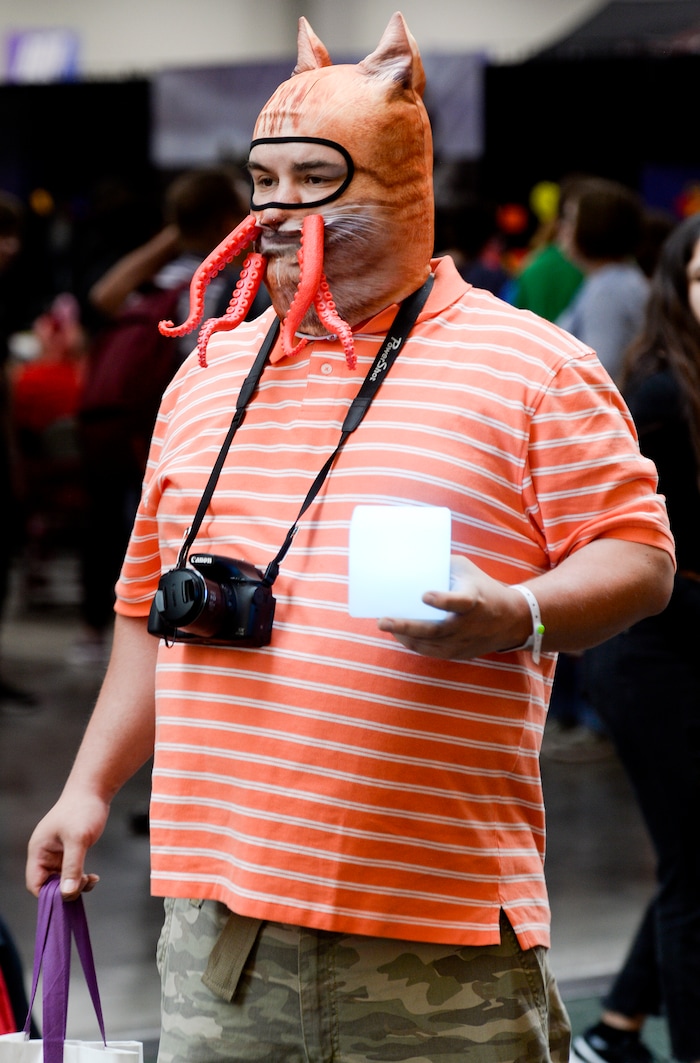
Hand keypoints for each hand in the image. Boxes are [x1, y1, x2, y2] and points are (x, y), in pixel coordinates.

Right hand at [26, 791, 107, 898]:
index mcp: (39, 851)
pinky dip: (81, 877)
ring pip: (62, 880)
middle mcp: (45, 854)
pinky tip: (93, 877)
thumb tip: (67, 894)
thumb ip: (72, 867)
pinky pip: (71, 872)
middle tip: (84, 884)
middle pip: (49, 885)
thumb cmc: (82, 809)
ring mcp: (57, 853)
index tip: (68, 895)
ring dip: (76, 884)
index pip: (35, 884)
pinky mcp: (70, 851)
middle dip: (66, 890)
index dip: (49, 894)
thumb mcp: (78, 839)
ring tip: (91, 880)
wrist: (93, 790)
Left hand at [376, 555, 528, 659]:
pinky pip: (432, 651)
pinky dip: (414, 644)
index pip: (460, 602)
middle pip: (436, 630)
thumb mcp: (466, 570)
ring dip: (404, 636)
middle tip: (382, 621)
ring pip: (429, 644)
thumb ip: (441, 565)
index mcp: (474, 600)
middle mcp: (468, 625)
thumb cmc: (482, 587)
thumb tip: (410, 559)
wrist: (511, 619)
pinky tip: (399, 635)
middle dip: (406, 626)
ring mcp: (463, 642)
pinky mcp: (459, 653)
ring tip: (385, 625)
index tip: (425, 595)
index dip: (443, 601)